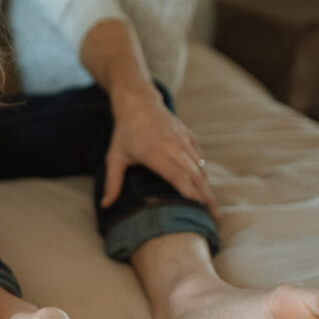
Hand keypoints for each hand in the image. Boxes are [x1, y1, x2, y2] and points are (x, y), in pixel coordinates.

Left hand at [102, 88, 217, 213]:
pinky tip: (204, 185)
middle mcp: (174, 147)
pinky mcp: (189, 136)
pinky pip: (199, 157)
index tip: (199, 211)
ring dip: (207, 186)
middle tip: (214, 216)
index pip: (179, 179)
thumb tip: (104, 205)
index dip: (191, 196)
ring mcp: (183, 140)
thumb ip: (112, 182)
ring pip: (200, 167)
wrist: (138, 102)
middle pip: (196, 177)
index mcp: (156, 154)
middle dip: (206, 197)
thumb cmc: (125, 133)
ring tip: (211, 205)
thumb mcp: (115, 157)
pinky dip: (203, 172)